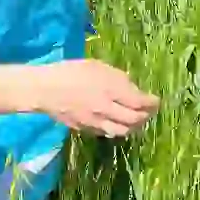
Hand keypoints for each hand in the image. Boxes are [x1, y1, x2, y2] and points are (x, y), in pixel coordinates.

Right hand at [32, 60, 159, 137]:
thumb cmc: (69, 71)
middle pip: (135, 119)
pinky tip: (115, 123)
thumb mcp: (96, 66)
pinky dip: (116, 129)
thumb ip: (116, 77)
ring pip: (123, 131)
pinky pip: (107, 133)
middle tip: (148, 111)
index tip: (156, 101)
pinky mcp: (86, 129)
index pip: (140, 102)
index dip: (152, 103)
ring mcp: (96, 122)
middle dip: (146, 116)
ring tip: (134, 120)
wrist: (43, 89)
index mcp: (110, 89)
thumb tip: (131, 88)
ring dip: (133, 127)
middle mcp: (107, 108)